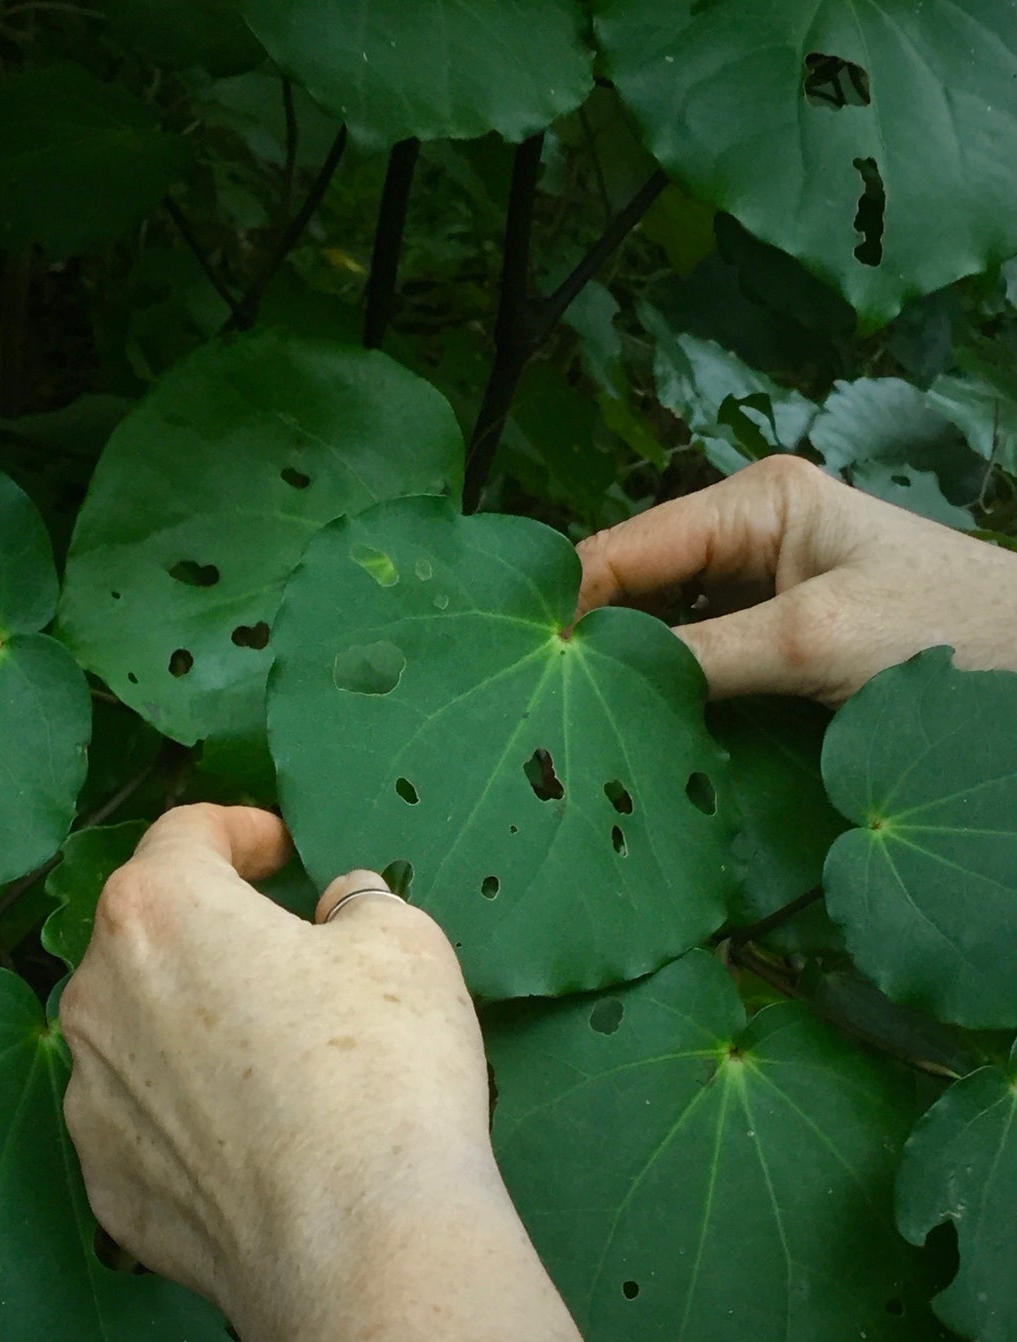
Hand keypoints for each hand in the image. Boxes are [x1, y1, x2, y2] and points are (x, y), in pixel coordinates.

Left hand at [60, 803, 659, 1341]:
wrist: (356, 1252)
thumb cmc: (381, 1068)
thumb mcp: (404, 943)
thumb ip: (361, 903)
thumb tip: (340, 911)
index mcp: (156, 910)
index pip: (186, 835)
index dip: (240, 831)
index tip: (282, 852)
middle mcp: (96, 994)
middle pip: (149, 933)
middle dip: (213, 931)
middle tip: (290, 955)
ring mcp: (91, 1097)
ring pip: (138, 1029)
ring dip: (192, 1023)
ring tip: (277, 1058)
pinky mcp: (107, 1185)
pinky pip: (144, 1121)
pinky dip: (187, 1113)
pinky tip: (255, 1140)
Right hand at [576, 454, 1016, 704]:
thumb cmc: (945, 631)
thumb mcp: (814, 640)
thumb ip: (700, 655)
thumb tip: (594, 676)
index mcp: (756, 500)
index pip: (628, 545)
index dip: (569, 598)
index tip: (517, 660)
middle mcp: (750, 530)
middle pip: (638, 582)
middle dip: (593, 633)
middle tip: (534, 696)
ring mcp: (763, 582)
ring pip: (663, 622)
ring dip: (628, 663)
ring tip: (569, 712)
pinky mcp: (777, 631)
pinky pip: (698, 654)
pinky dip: (668, 684)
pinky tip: (634, 719)